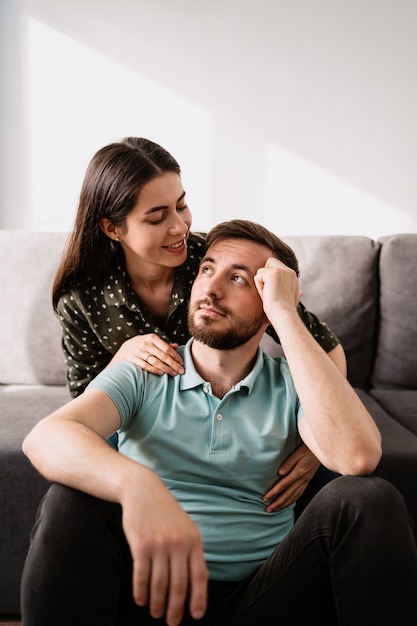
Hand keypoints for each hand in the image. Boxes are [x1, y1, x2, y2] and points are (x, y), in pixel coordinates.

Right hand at [111, 334, 183, 375]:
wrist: (125, 348)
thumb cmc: (143, 345)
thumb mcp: (153, 341)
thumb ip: (164, 344)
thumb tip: (177, 346)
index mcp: (153, 338)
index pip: (167, 348)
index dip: (176, 357)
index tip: (182, 363)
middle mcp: (146, 343)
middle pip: (163, 356)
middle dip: (173, 364)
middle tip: (181, 371)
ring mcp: (139, 351)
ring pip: (155, 361)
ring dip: (166, 368)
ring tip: (173, 373)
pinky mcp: (132, 358)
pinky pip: (145, 365)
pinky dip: (154, 370)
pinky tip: (161, 373)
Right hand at [122, 469, 208, 625]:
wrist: (143, 490)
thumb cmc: (166, 512)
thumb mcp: (186, 527)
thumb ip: (192, 551)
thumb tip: (199, 582)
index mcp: (194, 540)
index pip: (200, 576)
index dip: (199, 598)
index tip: (196, 616)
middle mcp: (178, 543)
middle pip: (179, 585)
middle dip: (176, 608)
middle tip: (172, 623)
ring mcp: (159, 544)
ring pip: (159, 584)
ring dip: (157, 603)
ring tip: (156, 613)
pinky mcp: (140, 545)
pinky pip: (141, 576)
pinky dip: (141, 592)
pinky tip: (140, 600)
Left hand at [254, 257, 300, 320]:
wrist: (284, 315)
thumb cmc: (286, 311)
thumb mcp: (293, 299)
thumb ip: (295, 293)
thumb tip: (300, 292)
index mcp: (292, 276)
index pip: (276, 266)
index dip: (270, 278)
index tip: (274, 292)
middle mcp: (288, 271)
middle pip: (269, 262)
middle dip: (265, 276)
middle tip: (270, 292)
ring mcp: (281, 271)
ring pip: (261, 271)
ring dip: (261, 285)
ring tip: (269, 295)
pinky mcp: (273, 273)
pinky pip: (257, 277)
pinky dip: (259, 288)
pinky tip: (267, 295)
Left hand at [263, 444, 319, 511]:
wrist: (322, 451)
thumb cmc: (309, 449)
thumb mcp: (298, 453)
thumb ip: (288, 463)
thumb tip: (279, 472)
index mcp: (299, 472)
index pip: (283, 485)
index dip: (274, 493)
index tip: (265, 498)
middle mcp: (302, 480)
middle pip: (288, 495)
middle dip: (277, 503)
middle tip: (267, 509)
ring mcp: (305, 482)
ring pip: (293, 497)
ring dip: (283, 505)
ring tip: (275, 509)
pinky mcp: (307, 482)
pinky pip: (299, 494)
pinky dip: (292, 501)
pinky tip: (287, 504)